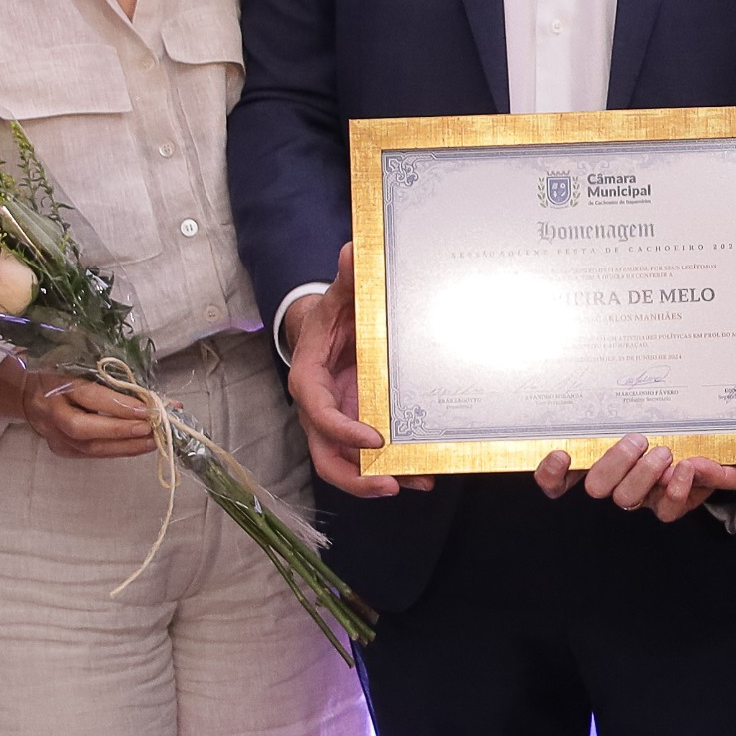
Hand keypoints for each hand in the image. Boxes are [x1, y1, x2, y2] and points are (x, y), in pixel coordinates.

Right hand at [0, 358, 155, 460]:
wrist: (28, 393)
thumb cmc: (61, 373)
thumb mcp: (79, 366)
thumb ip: (106, 379)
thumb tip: (147, 395)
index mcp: (55, 384)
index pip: (88, 397)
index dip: (117, 405)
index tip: (147, 408)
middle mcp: (51, 412)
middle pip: (83, 428)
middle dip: (121, 431)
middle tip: (152, 429)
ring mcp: (53, 434)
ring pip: (89, 448)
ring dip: (126, 446)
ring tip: (154, 441)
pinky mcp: (61, 449)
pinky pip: (92, 454)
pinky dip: (118, 450)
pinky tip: (138, 446)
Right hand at [283, 242, 426, 500]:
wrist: (332, 327)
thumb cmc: (334, 315)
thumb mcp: (340, 296)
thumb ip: (348, 278)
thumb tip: (352, 251)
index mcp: (310, 377)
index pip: (316, 410)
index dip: (340, 429)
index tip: (374, 439)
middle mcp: (321, 408)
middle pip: (325, 455)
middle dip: (354, 477)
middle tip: (391, 485)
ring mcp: (339, 422)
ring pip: (347, 465)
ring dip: (378, 481)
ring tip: (417, 482)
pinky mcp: (357, 428)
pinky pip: (369, 459)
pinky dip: (395, 469)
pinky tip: (425, 473)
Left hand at [535, 316, 735, 511]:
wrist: (686, 348)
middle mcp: (699, 462)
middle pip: (702, 491)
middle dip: (696, 482)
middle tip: (687, 457)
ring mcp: (648, 464)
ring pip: (639, 495)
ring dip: (637, 481)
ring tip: (638, 445)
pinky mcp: (601, 457)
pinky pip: (577, 480)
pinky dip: (563, 474)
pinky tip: (557, 454)